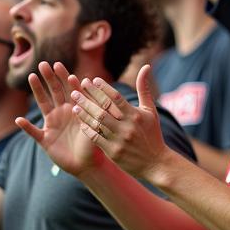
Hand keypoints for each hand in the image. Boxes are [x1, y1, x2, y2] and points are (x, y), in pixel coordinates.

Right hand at [16, 61, 100, 176]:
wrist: (88, 165)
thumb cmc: (94, 144)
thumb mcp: (94, 125)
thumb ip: (91, 108)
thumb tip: (90, 88)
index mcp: (75, 109)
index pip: (69, 89)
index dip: (63, 77)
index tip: (59, 65)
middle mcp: (62, 113)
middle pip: (54, 92)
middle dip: (49, 77)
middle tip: (43, 63)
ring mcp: (52, 125)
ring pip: (42, 105)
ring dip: (37, 91)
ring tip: (32, 76)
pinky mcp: (45, 140)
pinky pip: (33, 132)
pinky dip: (26, 127)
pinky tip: (19, 120)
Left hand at [70, 65, 169, 181]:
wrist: (156, 163)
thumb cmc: (152, 134)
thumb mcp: (150, 111)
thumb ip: (144, 89)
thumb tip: (145, 66)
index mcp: (135, 115)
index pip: (116, 97)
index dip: (103, 87)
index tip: (92, 80)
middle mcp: (127, 126)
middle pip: (104, 108)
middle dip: (88, 97)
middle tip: (76, 88)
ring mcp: (119, 140)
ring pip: (97, 123)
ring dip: (84, 112)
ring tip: (74, 104)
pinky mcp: (113, 152)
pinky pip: (96, 138)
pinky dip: (87, 129)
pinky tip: (80, 122)